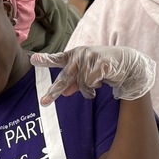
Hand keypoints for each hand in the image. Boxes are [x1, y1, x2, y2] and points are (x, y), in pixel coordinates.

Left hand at [31, 45, 155, 102]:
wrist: (126, 63)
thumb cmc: (102, 69)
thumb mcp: (85, 76)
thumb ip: (73, 83)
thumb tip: (64, 92)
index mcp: (73, 56)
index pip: (56, 59)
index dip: (44, 60)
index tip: (32, 60)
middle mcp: (79, 55)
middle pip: (64, 77)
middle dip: (54, 92)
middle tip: (44, 103)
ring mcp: (89, 57)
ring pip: (81, 84)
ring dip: (88, 89)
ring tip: (96, 83)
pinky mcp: (100, 63)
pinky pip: (91, 83)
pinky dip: (95, 86)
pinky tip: (102, 80)